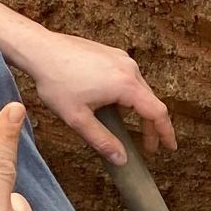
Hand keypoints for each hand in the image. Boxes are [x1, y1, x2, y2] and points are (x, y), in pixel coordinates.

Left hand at [23, 30, 175, 162]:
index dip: (166, 132)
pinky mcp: (112, 54)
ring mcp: (121, 58)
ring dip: (138, 110)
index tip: (170, 147)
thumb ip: (102, 141)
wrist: (39, 49)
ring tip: (128, 128)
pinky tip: (113, 105)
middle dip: (151, 126)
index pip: (157, 112)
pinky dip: (128, 95)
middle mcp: (129, 68)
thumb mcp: (77, 118)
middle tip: (147, 146)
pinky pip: (128, 78)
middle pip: (151, 101)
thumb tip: (122, 160)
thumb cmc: (56, 81)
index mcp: (126, 85)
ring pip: (139, 89)